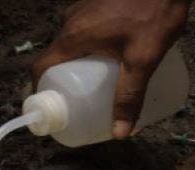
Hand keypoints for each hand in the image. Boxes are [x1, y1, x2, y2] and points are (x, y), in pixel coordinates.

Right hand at [34, 0, 189, 139]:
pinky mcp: (98, 4)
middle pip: (58, 58)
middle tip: (82, 103)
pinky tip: (113, 56)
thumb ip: (130, 95)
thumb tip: (120, 132)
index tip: (52, 109)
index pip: (41, 67)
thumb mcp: (143, 60)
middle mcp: (72, 21)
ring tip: (99, 83)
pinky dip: (91, 48)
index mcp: (74, 36)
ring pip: (73, 44)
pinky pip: (86, 31)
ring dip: (80, 64)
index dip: (41, 91)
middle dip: (67, 83)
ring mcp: (84, 9)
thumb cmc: (154, 12)